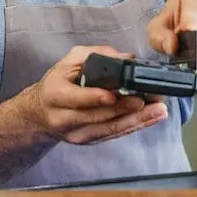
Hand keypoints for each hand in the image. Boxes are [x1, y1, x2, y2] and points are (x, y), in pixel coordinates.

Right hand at [22, 46, 167, 145]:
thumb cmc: (57, 83)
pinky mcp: (88, 141)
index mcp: (55, 94)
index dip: (94, 98)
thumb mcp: (68, 62)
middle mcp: (63, 118)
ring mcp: (76, 134)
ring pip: (108, 129)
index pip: (75, 98)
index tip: (112, 95)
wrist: (39, 114)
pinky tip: (151, 118)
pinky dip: (133, 126)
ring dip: (136, 120)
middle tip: (146, 100)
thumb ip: (95, 55)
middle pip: (97, 116)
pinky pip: (113, 134)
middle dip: (124, 108)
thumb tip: (125, 57)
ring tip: (157, 110)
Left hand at [147, 0, 196, 73]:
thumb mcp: (159, 24)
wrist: (196, 19)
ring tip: (191, 63)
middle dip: (196, 46)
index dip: (190, 19)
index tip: (183, 33)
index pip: (196, 3)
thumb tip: (171, 46)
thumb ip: (159, 35)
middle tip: (184, 56)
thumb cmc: (176, 19)